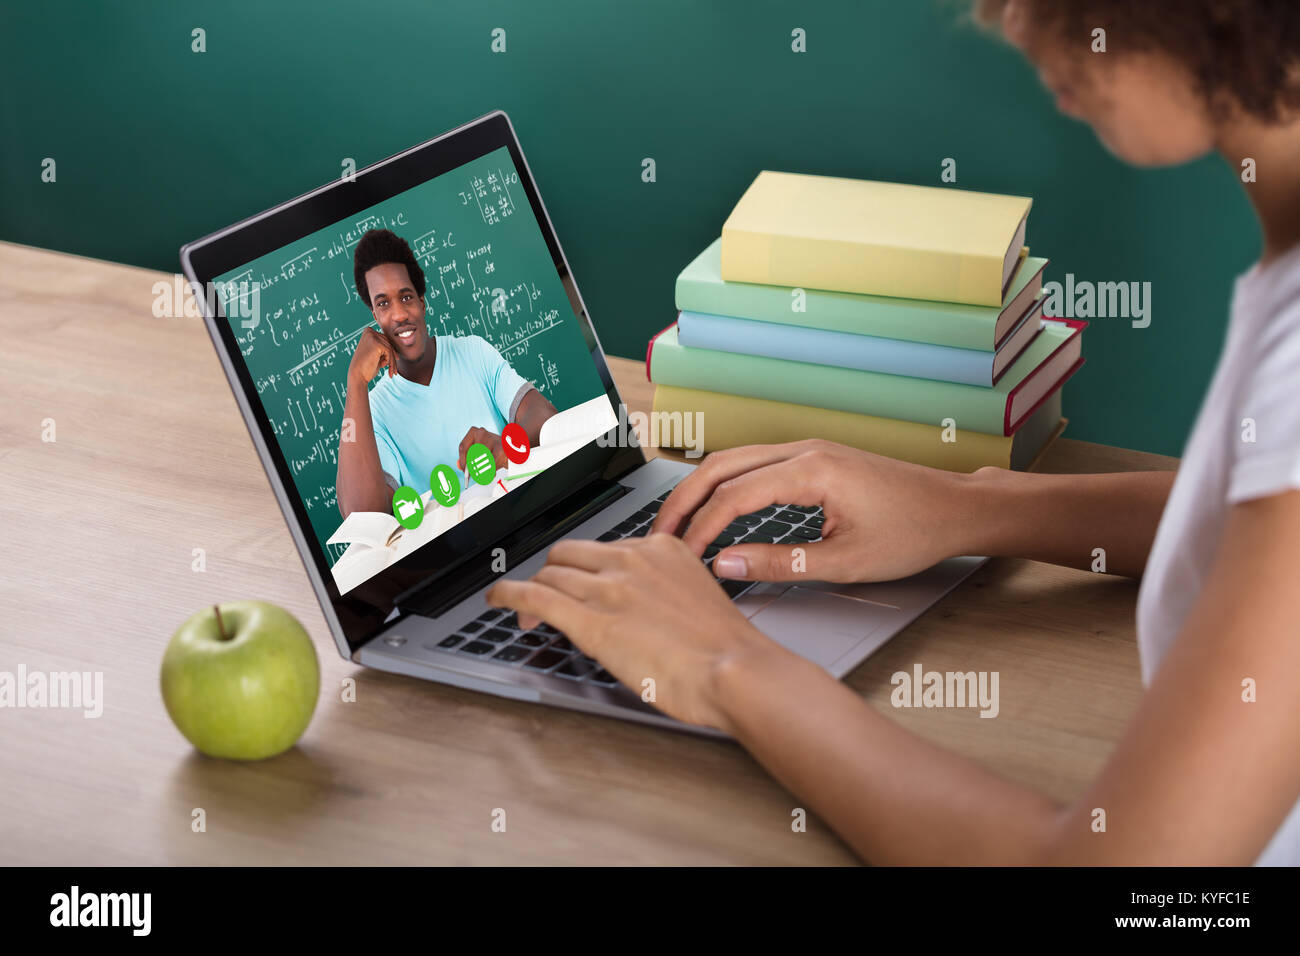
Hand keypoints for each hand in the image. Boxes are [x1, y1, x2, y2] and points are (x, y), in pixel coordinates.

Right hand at [348, 327, 395, 384]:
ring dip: (392, 361)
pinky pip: (389, 352)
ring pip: (390, 348)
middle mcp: (369, 331)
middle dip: (392, 357)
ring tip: (391, 372)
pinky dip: (389, 362)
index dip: (390, 351)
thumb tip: (396, 345)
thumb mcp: (375, 353)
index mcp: (368, 331)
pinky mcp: (377, 344)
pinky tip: (382, 367)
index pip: (385, 340)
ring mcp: (372, 336)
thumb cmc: (366, 366)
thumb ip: (383, 346)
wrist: (357, 375)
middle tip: (394, 370)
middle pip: (388, 343)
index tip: (395, 361)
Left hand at [457, 426, 507, 471]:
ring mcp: (492, 439)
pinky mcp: (501, 449)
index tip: (464, 469)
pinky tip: (493, 471)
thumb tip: (459, 465)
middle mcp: (482, 433)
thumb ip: (467, 458)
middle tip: (474, 474)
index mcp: (474, 432)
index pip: (463, 447)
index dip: (462, 460)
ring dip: (482, 469)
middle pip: (471, 454)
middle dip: (472, 466)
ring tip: (487, 471)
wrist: (511, 450)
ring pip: (481, 460)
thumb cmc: (493, 450)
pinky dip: (490, 471)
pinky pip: (491, 465)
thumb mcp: (478, 452)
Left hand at [485, 534, 789, 731]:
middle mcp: (633, 558)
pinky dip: (508, 594)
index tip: (579, 584)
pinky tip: (498, 600)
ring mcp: (609, 586)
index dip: (584, 569)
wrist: (736, 672)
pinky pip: (534, 595)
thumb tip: (641, 608)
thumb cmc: (726, 651)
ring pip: (550, 573)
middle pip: (570, 553)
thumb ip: (665, 592)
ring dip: (531, 592)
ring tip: (525, 612)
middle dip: (554, 575)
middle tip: (548, 600)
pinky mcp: (590, 618)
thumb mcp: (698, 599)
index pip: (605, 548)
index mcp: (662, 549)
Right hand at [652, 439, 977, 583]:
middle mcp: (804, 450)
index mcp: (812, 471)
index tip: (684, 557)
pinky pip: (754, 464)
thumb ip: (779, 563)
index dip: (701, 528)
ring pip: (734, 460)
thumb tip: (726, 565)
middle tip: (659, 536)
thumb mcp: (845, 562)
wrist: (953, 508)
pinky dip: (724, 485)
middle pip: (721, 466)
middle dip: (684, 500)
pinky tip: (714, 509)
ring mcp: (808, 449)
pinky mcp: (812, 458)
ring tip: (678, 524)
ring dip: (700, 490)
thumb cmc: (912, 533)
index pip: (734, 495)